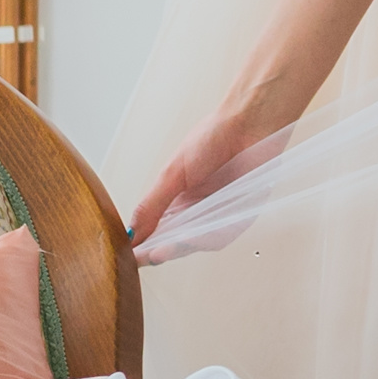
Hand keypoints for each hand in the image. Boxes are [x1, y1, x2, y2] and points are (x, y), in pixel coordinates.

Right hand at [130, 109, 271, 248]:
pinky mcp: (242, 213)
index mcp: (179, 200)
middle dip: (159, 250)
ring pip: (200, 240)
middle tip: (144, 257)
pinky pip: (225, 232)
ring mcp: (221, 213)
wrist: (248, 121)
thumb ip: (152, 204)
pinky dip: (207, 238)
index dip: (144, 243)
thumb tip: (130, 233)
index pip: (159, 231)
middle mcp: (199, 210)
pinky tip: (190, 239)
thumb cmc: (213, 137)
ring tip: (160, 253)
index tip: (129, 254)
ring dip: (180, 247)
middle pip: (177, 240)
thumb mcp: (172, 173)